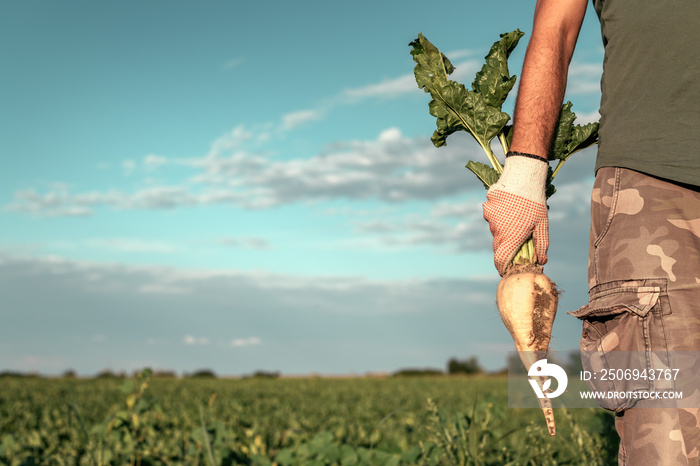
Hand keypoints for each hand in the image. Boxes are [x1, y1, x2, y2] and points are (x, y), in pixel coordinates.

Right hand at [482, 154, 548, 274]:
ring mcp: (490, 219)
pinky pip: (492, 218)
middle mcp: (498, 230)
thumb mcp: (543, 225)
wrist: (523, 176)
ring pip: (495, 231)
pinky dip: (499, 217)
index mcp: (511, 237)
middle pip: (498, 246)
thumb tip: (541, 262)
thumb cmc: (535, 202)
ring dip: (503, 230)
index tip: (505, 271)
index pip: (501, 260)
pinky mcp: (487, 208)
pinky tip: (509, 208)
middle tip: (518, 239)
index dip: (502, 268)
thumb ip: (541, 245)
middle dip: (506, 247)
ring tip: (516, 218)